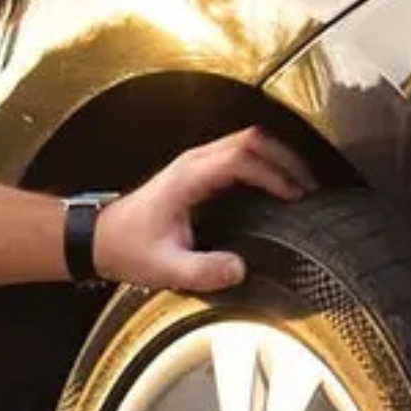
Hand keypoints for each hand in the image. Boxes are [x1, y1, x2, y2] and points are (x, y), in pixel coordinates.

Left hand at [94, 126, 317, 291]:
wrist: (100, 239)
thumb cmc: (128, 249)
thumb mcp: (165, 268)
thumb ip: (203, 271)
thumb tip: (239, 268)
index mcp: (188, 178)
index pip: (242, 158)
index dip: (273, 173)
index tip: (294, 196)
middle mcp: (193, 163)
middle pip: (251, 139)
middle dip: (286, 158)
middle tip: (310, 187)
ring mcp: (195, 163)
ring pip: (247, 142)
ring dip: (278, 158)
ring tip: (302, 185)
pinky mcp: (198, 172)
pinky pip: (239, 155)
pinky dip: (265, 164)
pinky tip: (277, 188)